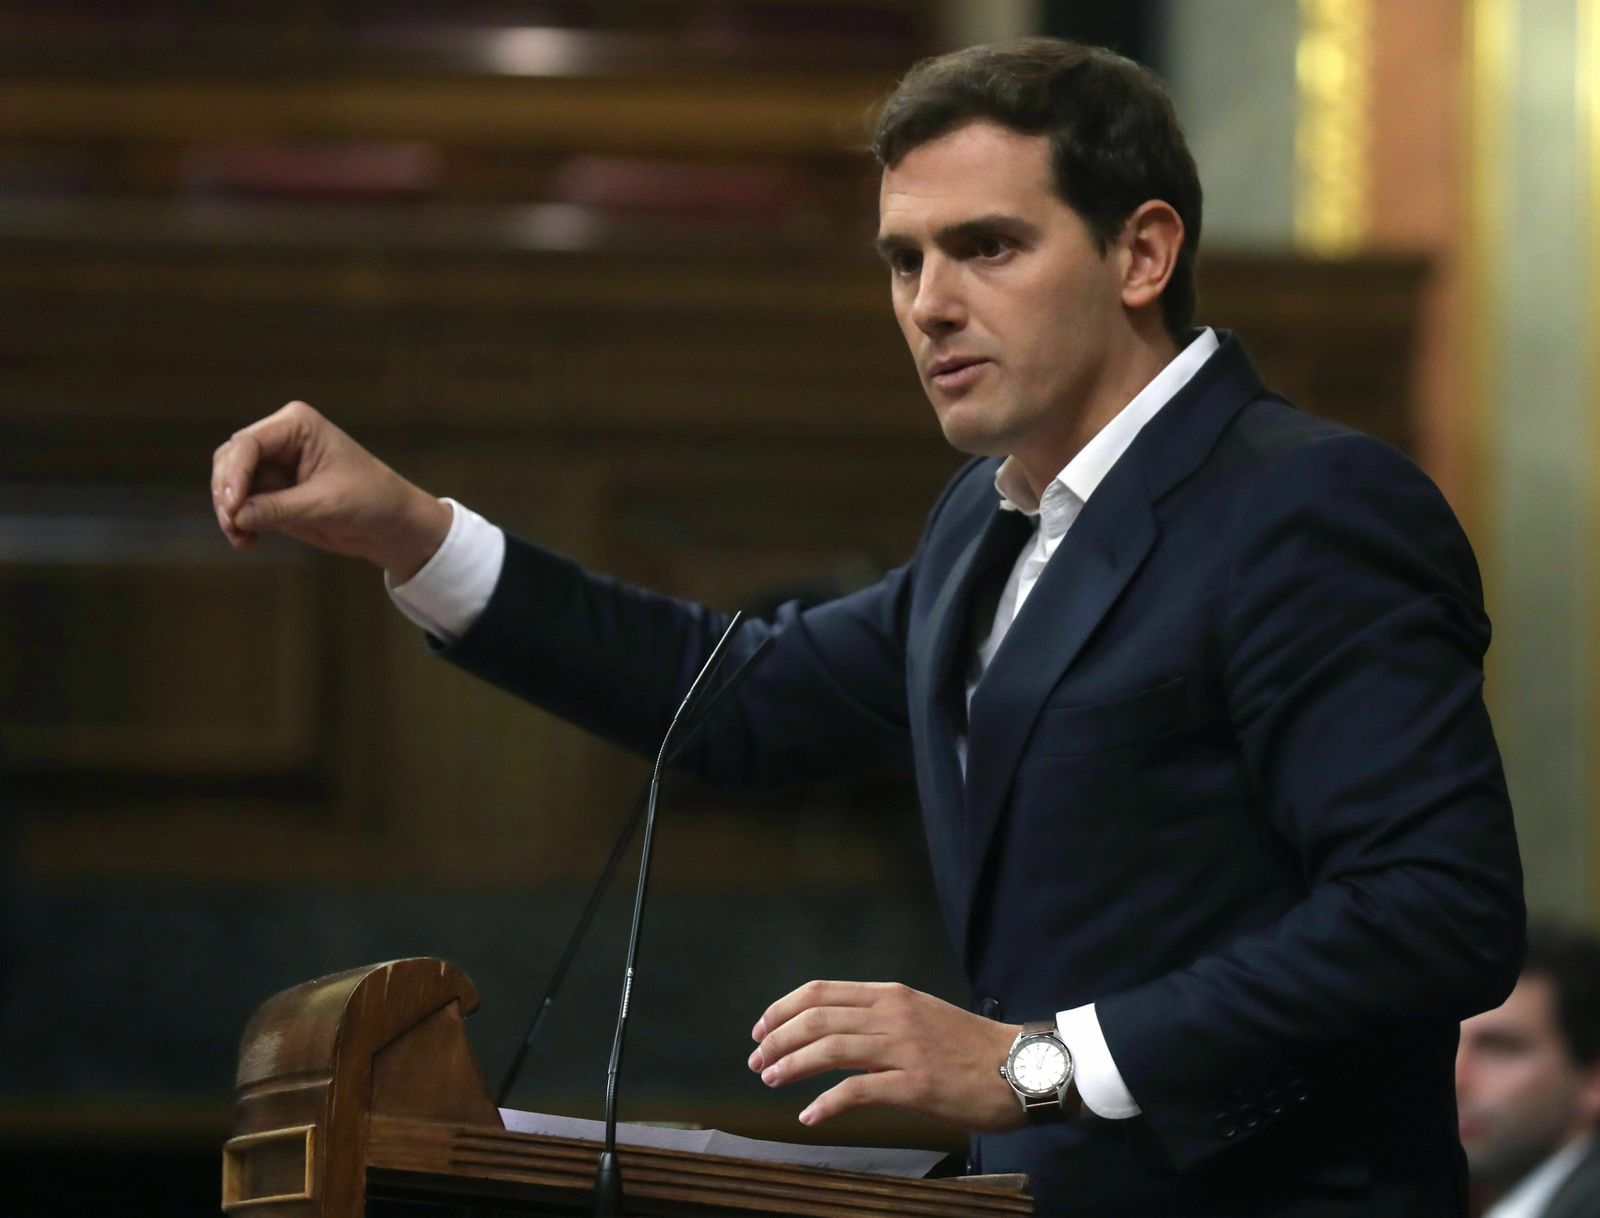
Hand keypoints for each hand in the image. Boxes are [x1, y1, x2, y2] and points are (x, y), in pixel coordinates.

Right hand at [210, 401, 450, 581]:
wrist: (392, 524)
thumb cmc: (370, 501)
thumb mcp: (324, 504)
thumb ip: (277, 509)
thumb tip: (236, 516)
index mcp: (297, 425)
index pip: (249, 444)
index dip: (233, 475)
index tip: (232, 508)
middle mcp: (280, 438)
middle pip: (231, 459)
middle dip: (226, 493)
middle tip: (233, 525)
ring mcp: (275, 464)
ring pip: (231, 482)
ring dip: (229, 511)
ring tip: (240, 538)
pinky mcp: (274, 490)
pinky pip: (242, 503)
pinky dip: (238, 521)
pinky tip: (246, 541)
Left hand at [747, 980, 1028, 1131]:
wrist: (1022, 1066)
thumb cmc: (970, 1047)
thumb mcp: (920, 1015)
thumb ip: (880, 1018)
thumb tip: (836, 1031)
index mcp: (892, 995)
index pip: (821, 991)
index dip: (783, 1009)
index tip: (762, 1029)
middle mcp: (893, 1015)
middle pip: (817, 1018)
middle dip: (777, 1038)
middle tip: (757, 1061)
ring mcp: (904, 1049)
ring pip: (829, 1049)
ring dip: (791, 1066)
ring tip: (770, 1081)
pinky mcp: (914, 1085)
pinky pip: (857, 1091)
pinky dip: (825, 1104)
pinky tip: (809, 1116)